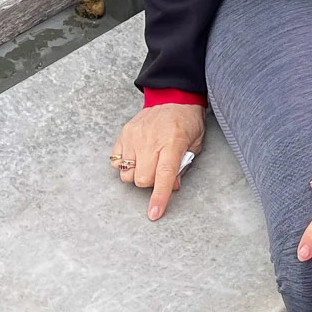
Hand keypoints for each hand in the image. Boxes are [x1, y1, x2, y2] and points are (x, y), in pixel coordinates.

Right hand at [110, 103, 205, 220]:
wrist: (173, 97)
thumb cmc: (187, 122)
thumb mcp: (195, 144)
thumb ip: (183, 166)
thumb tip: (172, 186)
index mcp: (173, 143)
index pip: (164, 175)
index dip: (159, 197)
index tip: (154, 214)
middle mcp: (151, 141)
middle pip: (141, 180)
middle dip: (150, 182)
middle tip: (158, 170)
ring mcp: (135, 137)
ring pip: (126, 174)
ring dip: (136, 174)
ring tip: (147, 162)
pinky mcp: (124, 133)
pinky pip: (116, 161)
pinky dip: (124, 165)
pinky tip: (136, 156)